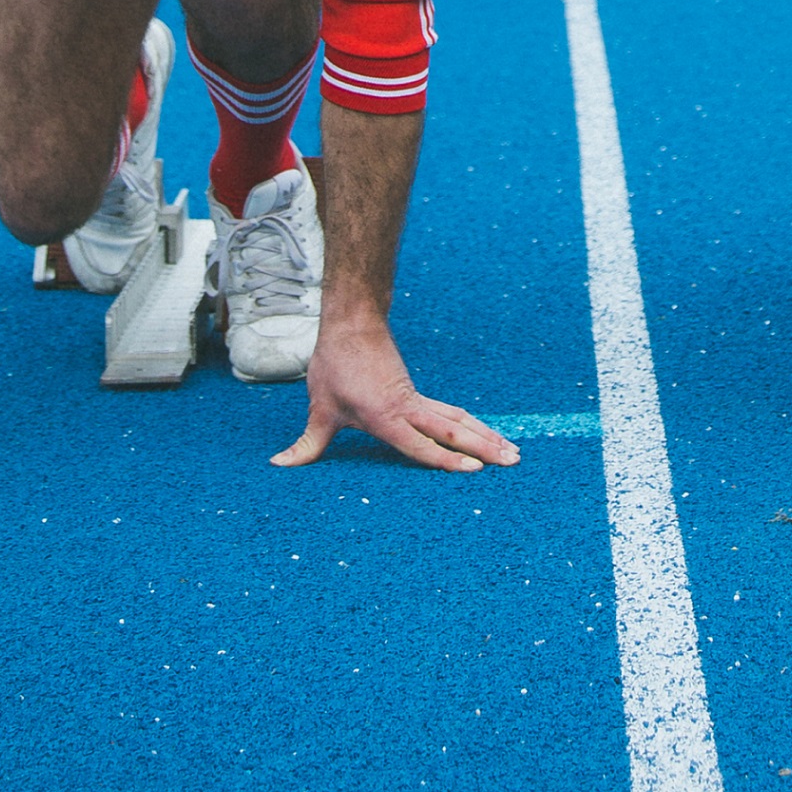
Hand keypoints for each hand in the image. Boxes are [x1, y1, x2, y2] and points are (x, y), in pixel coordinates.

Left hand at [273, 315, 521, 474]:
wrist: (352, 322)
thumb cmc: (335, 365)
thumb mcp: (319, 406)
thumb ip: (306, 443)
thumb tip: (279, 464)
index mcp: (385, 416)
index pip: (420, 444)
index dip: (446, 459)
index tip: (474, 469)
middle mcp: (407, 408)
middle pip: (453, 431)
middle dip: (484, 448)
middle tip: (513, 461)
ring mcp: (415, 400)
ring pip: (458, 421)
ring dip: (486, 436)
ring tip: (513, 452)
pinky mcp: (416, 394)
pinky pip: (450, 414)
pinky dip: (472, 426)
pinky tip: (486, 436)